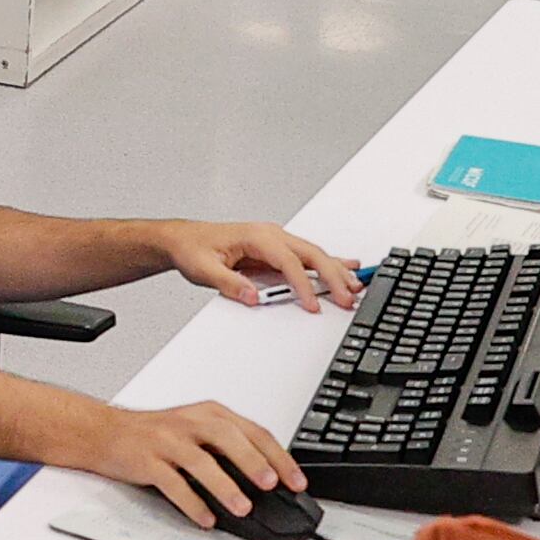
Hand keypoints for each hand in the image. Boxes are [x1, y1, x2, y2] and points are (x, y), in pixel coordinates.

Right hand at [95, 399, 298, 526]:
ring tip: (241, 506)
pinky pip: (172, 483)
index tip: (295, 480)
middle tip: (271, 484)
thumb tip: (266, 481)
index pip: (253, 431)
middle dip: (253, 462)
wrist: (104, 432)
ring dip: (225, 485)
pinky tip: (205, 517)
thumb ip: (227, 448)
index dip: (278, 456)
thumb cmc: (154, 434)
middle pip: (228, 438)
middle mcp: (190, 423)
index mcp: (209, 414)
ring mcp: (167, 441)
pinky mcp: (146, 460)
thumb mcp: (195, 430)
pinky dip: (191, 502)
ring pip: (201, 461)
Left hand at [151, 219, 358, 312]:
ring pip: (314, 254)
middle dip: (333, 276)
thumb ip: (230, 284)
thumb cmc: (193, 249)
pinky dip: (329, 263)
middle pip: (311, 255)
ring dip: (336, 270)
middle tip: (348, 298)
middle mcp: (270, 235)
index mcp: (256, 236)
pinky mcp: (275, 250)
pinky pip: (307, 257)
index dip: (303, 285)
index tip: (313, 305)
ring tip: (356, 286)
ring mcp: (275, 240)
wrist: (183, 240)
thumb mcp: (204, 270)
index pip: (288, 261)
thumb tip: (253, 297)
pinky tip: (346, 267)